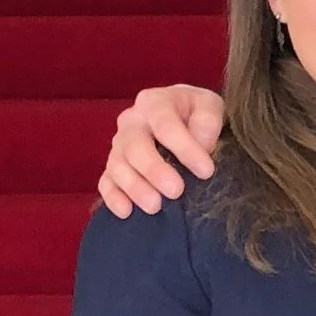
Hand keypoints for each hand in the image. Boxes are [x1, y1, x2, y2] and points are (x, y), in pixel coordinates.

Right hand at [98, 85, 224, 217]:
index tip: (206, 171)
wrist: (182, 120)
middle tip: (176, 191)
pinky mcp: (113, 169)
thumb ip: (208, 119)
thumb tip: (202, 143)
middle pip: (135, 146)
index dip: (185, 148)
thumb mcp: (209, 106)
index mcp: (154, 103)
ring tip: (155, 206)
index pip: (165, 124)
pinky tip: (127, 212)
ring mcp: (119, 146)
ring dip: (135, 188)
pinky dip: (113, 198)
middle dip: (154, 170)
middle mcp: (131, 122)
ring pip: (118, 166)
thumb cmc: (196, 114)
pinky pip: (106, 183)